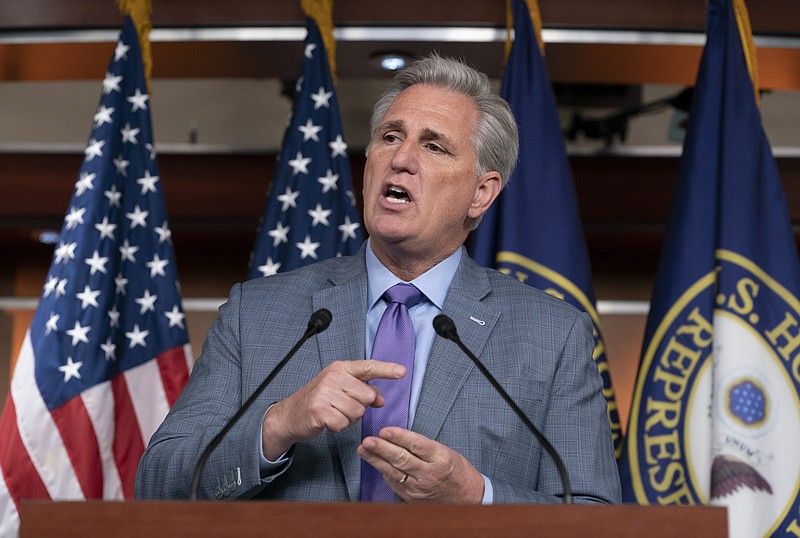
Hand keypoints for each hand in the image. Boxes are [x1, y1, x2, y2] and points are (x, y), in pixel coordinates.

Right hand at [262, 360, 404, 459]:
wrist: (290, 414)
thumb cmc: (319, 400)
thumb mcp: (340, 389)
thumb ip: (362, 390)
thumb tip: (380, 399)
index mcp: (340, 369)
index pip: (368, 367)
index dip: (387, 370)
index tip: (402, 372)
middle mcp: (333, 377)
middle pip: (366, 397)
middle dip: (359, 407)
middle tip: (342, 406)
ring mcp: (325, 393)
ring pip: (357, 412)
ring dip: (348, 418)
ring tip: (334, 413)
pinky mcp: (320, 410)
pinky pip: (344, 424)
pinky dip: (338, 427)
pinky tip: (328, 421)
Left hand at [357, 427, 484, 502]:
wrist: (466, 497)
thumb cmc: (455, 469)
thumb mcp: (444, 451)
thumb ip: (422, 446)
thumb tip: (397, 437)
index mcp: (440, 458)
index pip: (416, 445)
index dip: (399, 437)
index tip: (384, 430)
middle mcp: (429, 474)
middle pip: (402, 459)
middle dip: (382, 449)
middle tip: (367, 440)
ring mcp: (419, 488)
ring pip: (393, 472)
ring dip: (376, 460)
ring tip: (363, 449)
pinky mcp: (411, 497)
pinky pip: (393, 482)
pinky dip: (383, 471)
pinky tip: (374, 462)